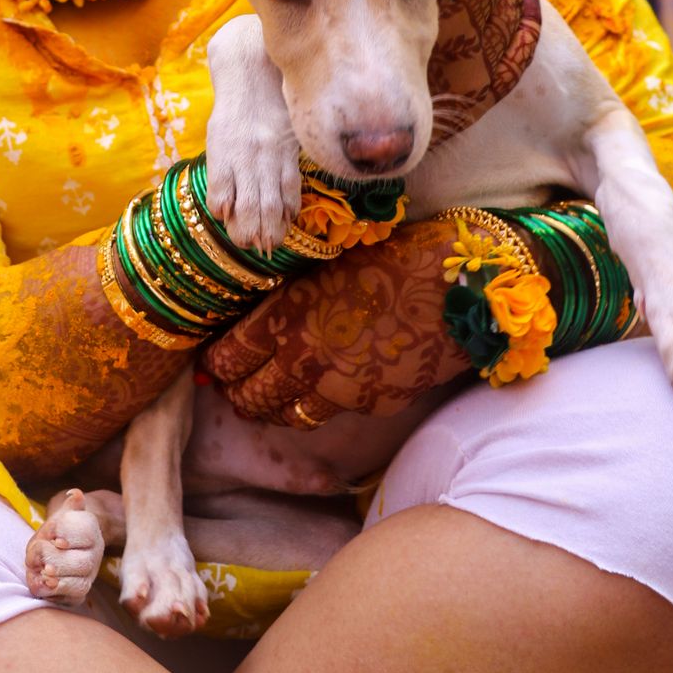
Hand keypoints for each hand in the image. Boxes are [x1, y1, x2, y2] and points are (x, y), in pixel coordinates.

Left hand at [25, 487, 105, 604]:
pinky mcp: (79, 593)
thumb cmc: (59, 528)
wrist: (64, 545)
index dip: (68, 536)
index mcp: (91, 529)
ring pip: (80, 584)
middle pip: (84, 563)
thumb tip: (75, 494)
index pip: (85, 532)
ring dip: (57, 581)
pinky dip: (55, 595)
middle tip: (42, 562)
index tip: (54, 538)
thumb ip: (70, 504)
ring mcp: (89, 574)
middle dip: (59, 562)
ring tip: (41, 573)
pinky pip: (72, 599)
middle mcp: (95, 553)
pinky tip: (42, 585)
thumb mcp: (63, 513)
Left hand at [202, 219, 471, 426]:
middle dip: (238, 393)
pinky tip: (325, 391)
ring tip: (268, 400)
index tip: (213, 364)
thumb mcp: (327, 266)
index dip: (217, 364)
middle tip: (233, 388)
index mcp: (287, 316)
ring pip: (286, 414)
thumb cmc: (393, 257)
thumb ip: (291, 296)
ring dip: (273, 408)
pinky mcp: (372, 404)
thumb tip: (262, 316)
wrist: (459, 286)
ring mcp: (339, 388)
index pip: (231, 356)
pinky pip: (332, 412)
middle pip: (251, 395)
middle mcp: (305, 359)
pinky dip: (321, 405)